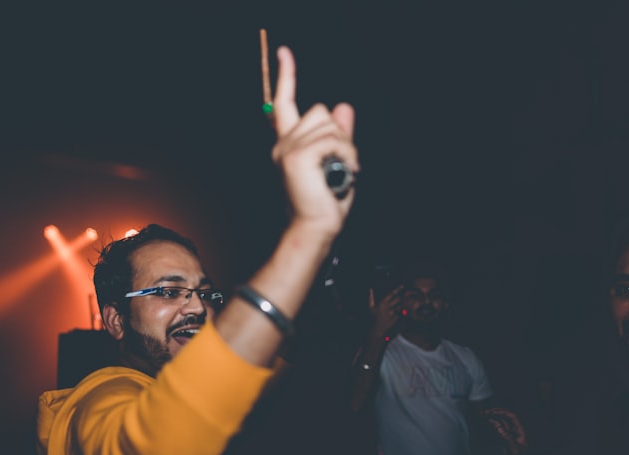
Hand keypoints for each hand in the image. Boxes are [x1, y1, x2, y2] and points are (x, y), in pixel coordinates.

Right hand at [270, 46, 357, 236]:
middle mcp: (283, 143)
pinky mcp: (297, 156)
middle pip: (319, 111)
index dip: (286, 75)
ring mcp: (287, 149)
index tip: (284, 52)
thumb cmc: (325, 201)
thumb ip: (339, 134)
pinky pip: (333, 141)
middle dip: (338, 134)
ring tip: (339, 171)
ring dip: (345, 147)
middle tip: (339, 164)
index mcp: (288, 143)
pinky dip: (345, 156)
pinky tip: (341, 173)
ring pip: (329, 125)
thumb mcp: (337, 161)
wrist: (317, 227)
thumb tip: (343, 107)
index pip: (284, 102)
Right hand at [368, 285, 403, 339]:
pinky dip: (403, 309)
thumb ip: (370, 297)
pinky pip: (401, 312)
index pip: (391, 294)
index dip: (397, 289)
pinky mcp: (396, 317)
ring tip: (406, 301)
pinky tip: (405, 309)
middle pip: (398, 299)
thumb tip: (370, 289)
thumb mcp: (370, 306)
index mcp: (382, 303)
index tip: (402, 286)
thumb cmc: (373, 316)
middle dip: (401, 296)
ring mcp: (393, 312)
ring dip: (403, 303)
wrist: (377, 328)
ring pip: (401, 305)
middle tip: (404, 294)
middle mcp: (388, 307)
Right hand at [482, 407, 527, 454]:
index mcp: (520, 430)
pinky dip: (492, 424)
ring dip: (492, 418)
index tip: (491, 412)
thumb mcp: (513, 448)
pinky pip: (499, 428)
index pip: (512, 416)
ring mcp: (510, 432)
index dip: (502, 412)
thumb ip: (506, 436)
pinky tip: (486, 423)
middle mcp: (515, 429)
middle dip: (495, 413)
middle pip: (505, 417)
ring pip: (501, 422)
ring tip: (483, 416)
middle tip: (484, 412)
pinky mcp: (505, 436)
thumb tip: (497, 426)